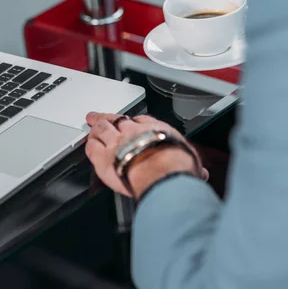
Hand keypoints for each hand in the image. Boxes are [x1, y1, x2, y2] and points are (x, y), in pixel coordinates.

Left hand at [85, 113, 203, 197]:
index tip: (131, 123)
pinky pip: (92, 146)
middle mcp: (134, 132)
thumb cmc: (177, 167)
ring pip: (102, 128)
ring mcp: (116, 142)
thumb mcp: (191, 161)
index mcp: (156, 130)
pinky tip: (88, 143)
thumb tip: (200, 172)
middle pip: (117, 120)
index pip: (142, 120)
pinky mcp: (103, 157)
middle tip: (100, 115)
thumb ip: (192, 166)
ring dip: (95, 125)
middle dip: (109, 117)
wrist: (161, 173)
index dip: (134, 121)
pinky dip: (89, 143)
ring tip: (91, 122)